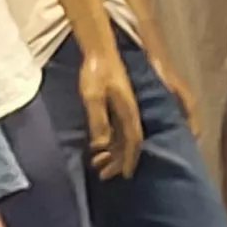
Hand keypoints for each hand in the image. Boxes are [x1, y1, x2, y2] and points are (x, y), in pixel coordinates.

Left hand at [70, 34, 142, 180]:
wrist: (100, 52)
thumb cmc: (96, 72)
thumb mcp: (92, 97)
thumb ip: (98, 120)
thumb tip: (100, 146)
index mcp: (129, 110)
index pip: (133, 140)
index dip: (130, 159)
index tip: (126, 174)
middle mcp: (131, 111)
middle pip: (131, 142)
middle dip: (120, 160)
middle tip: (104, 175)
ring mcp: (126, 107)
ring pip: (126, 136)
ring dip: (116, 153)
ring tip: (100, 165)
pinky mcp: (120, 104)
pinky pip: (121, 129)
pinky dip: (114, 142)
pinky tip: (103, 148)